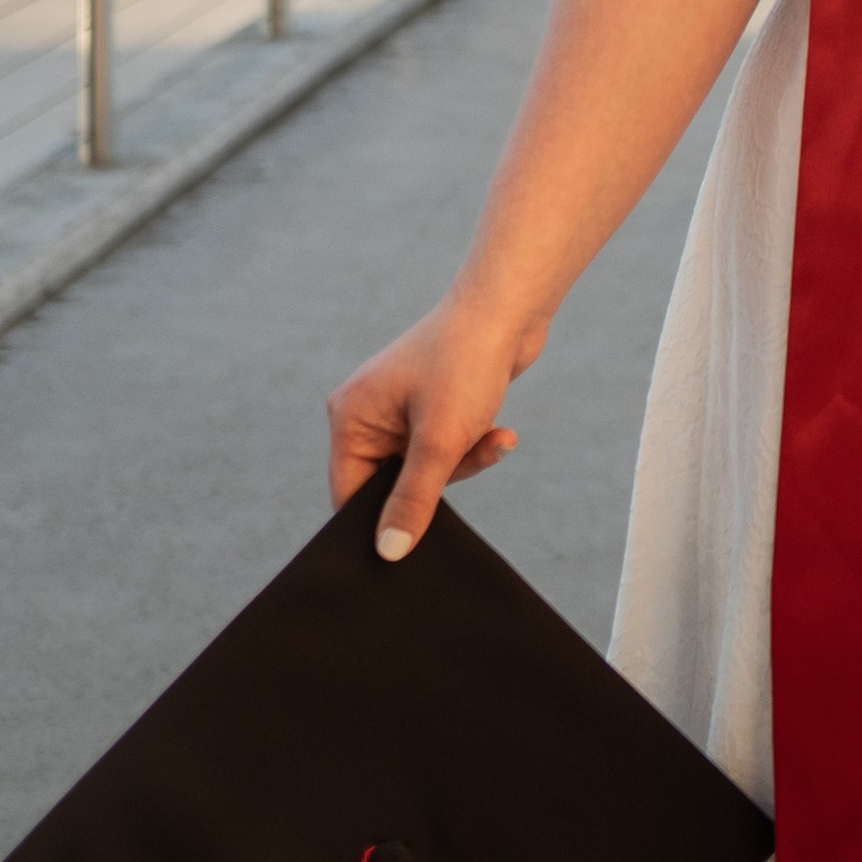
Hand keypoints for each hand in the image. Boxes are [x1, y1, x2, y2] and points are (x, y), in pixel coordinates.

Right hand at [327, 294, 537, 560]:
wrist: (512, 308)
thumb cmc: (466, 363)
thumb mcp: (440, 442)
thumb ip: (413, 500)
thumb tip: (388, 553)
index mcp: (350, 418)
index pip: (349, 494)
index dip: (378, 522)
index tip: (410, 547)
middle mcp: (368, 413)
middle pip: (391, 484)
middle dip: (436, 483)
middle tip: (465, 466)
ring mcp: (401, 408)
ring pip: (425, 468)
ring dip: (463, 460)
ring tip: (496, 436)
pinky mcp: (433, 406)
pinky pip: (446, 447)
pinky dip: (472, 444)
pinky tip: (502, 433)